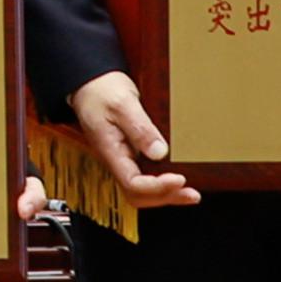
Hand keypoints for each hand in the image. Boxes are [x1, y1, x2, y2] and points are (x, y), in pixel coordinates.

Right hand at [69, 71, 197, 206]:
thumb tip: (159, 152)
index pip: (133, 183)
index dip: (157, 186)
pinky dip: (163, 184)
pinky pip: (145, 178)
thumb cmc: (100, 91)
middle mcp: (115, 159)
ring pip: (142, 191)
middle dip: (165, 197)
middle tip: (191, 194)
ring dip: (166, 195)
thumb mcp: (123, 104)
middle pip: (138, 195)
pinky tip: (177, 180)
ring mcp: (122, 158)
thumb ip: (140, 128)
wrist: (90, 84)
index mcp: (110, 150)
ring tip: (189, 194)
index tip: (179, 178)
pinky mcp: (129, 154)